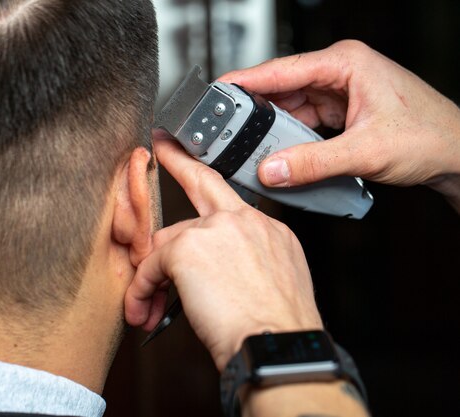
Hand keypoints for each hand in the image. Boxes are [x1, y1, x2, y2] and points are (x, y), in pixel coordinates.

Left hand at [124, 135, 321, 370]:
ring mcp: (218, 230)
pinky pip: (151, 266)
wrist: (278, 350)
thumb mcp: (269, 287)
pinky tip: (146, 309)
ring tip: (151, 304)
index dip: (198, 167)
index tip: (176, 147)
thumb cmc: (275, 332)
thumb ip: (240, 264)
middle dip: (172, 193)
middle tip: (150, 158)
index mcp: (268, 230)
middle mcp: (246, 222)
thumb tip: (210, 272)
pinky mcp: (189, 248)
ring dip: (155, 274)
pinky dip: (144, 289)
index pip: (228, 193)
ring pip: (169, 242)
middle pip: (194, 199)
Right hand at [220, 40, 459, 210]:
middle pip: (281, 89)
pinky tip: (277, 151)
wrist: (456, 154)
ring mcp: (339, 92)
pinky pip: (303, 122)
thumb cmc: (428, 136)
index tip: (217, 90)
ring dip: (272, 128)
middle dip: (255, 111)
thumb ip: (312, 163)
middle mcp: (339, 72)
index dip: (245, 80)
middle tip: (227, 130)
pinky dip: (289, 137)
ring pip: (290, 108)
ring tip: (250, 146)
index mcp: (345, 62)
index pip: (282, 68)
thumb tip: (271, 169)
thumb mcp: (364, 151)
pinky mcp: (340, 112)